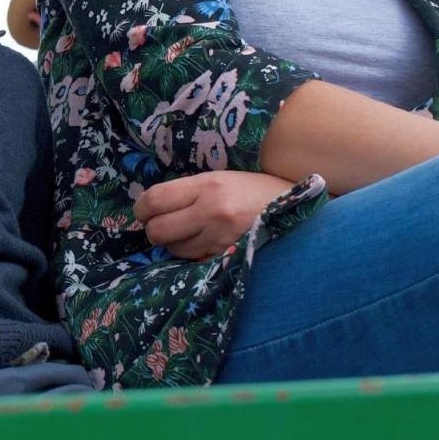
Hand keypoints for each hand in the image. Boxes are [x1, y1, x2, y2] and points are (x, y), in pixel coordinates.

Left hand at [133, 171, 301, 260]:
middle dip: (153, 229)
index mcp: (208, 186)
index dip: (141, 208)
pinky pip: (194, 260)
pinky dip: (192, 255)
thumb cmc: (256, 190)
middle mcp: (211, 212)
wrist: (297, 210)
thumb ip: (190, 191)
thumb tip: (153, 205)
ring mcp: (220, 238)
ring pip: (174, 250)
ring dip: (173, 244)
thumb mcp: (222, 179)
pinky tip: (202, 244)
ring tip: (186, 234)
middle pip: (158, 230)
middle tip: (160, 224)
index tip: (142, 210)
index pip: (155, 199)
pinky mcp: (229, 257)